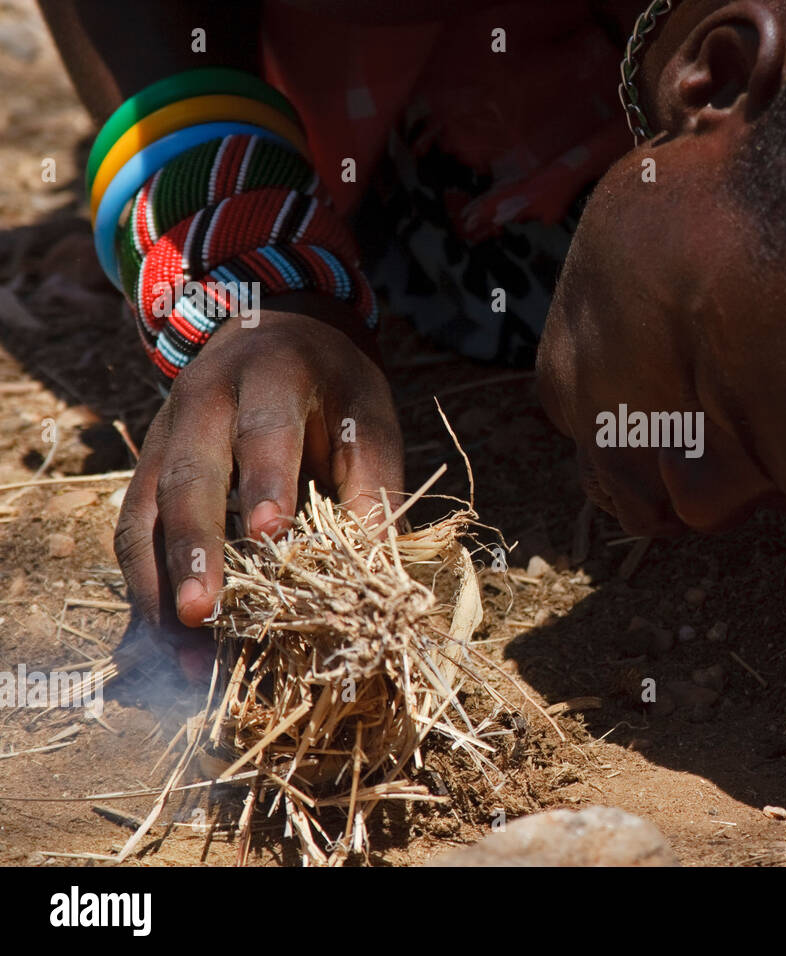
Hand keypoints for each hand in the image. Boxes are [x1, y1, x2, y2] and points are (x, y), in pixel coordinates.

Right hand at [114, 292, 403, 672]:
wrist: (274, 329)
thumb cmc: (333, 385)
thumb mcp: (368, 413)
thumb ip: (374, 479)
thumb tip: (377, 559)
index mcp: (267, 376)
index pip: (262, 430)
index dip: (265, 481)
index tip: (272, 537)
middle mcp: (199, 403)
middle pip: (187, 478)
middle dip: (193, 549)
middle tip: (202, 615)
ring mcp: (161, 438)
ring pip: (144, 516)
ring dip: (159, 589)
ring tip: (187, 660)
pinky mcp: (146, 473)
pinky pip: (134, 536)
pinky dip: (148, 593)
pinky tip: (169, 646)